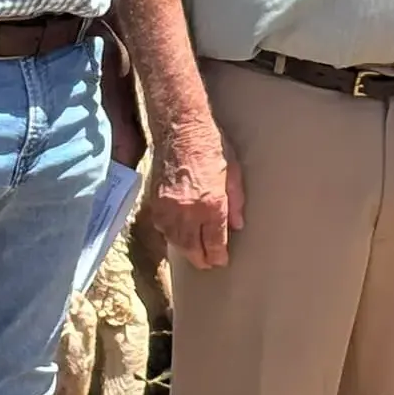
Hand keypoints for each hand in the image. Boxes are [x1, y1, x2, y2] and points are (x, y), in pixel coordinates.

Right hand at [148, 121, 244, 270]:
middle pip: (192, 246)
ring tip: (194, 254)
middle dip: (201, 258)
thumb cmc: (212, 146)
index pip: (214, 240)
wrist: (180, 130)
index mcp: (211, 203)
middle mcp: (188, 210)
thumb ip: (236, 202)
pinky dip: (171, 235)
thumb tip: (237, 225)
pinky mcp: (156, 201)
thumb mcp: (234, 172)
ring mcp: (169, 207)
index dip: (217, 254)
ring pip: (175, 240)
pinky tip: (178, 236)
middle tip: (207, 263)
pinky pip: (162, 227)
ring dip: (185, 249)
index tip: (220, 261)